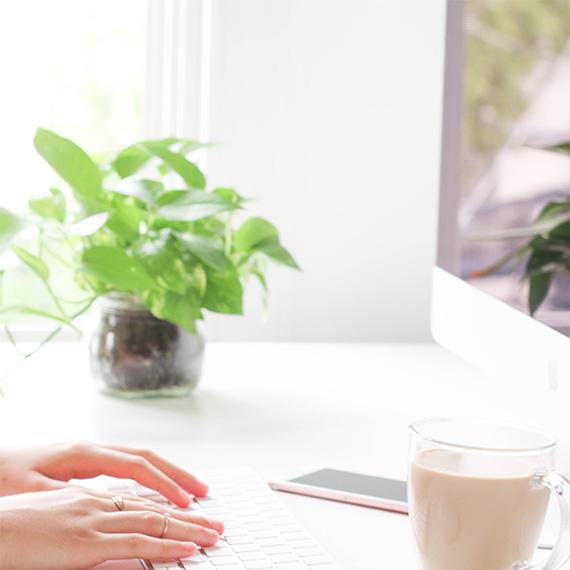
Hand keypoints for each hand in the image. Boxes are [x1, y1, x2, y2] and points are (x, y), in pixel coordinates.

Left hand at [0, 441, 207, 506]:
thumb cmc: (2, 477)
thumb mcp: (32, 492)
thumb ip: (71, 499)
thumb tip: (109, 508)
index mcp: (83, 454)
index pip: (136, 466)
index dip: (164, 483)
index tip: (186, 501)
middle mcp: (92, 449)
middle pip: (146, 456)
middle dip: (177, 473)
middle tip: (203, 492)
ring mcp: (90, 454)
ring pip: (139, 459)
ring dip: (166, 473)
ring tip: (190, 490)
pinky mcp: (84, 462)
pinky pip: (126, 467)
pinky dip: (148, 477)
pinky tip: (155, 490)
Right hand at [0, 486, 223, 569]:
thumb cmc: (10, 527)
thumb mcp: (51, 521)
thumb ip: (80, 526)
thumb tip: (100, 538)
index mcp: (88, 499)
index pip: (139, 502)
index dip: (168, 509)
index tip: (191, 514)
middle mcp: (97, 504)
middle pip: (153, 508)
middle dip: (189, 517)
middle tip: (216, 524)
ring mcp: (94, 520)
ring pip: (152, 521)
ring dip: (187, 528)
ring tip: (213, 534)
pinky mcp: (86, 541)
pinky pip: (136, 541)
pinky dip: (165, 544)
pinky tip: (187, 547)